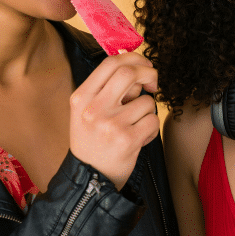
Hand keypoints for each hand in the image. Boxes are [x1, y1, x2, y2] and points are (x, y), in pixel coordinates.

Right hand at [69, 51, 159, 189]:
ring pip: (146, 101)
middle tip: (153, 84)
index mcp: (81, 97)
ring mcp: (111, 124)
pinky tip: (138, 138)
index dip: (133, 57)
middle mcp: (93, 108)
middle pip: (129, 72)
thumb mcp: (86, 111)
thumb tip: (137, 64)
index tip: (143, 65)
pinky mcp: (127, 140)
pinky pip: (153, 121)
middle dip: (149, 73)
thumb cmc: (92, 140)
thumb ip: (106, 88)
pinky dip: (151, 128)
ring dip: (147, 111)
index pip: (110, 62)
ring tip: (135, 125)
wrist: (88, 177)